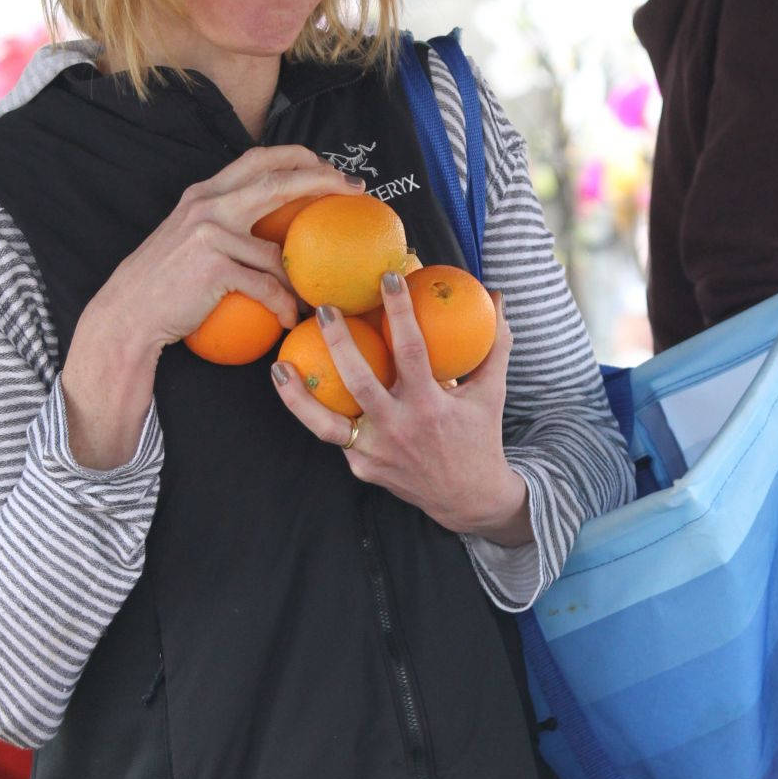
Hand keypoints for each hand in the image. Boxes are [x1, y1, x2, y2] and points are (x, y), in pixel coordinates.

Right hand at [61, 148, 362, 468]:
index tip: (332, 169)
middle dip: (323, 180)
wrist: (127, 314)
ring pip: (278, 250)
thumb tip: (274, 232)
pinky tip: (288, 318)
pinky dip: (282, 304)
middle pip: (278, 180)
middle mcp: (208, 203)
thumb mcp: (190, 240)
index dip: (300, 157)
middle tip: (355, 191)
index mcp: (205, 193)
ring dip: (304, 275)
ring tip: (321, 291)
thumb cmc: (164, 285)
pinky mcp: (214, 266)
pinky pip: (266, 285)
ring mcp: (210, 233)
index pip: (259, 158)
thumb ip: (225, 224)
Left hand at [271, 274, 531, 543]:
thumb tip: (498, 298)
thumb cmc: (480, 437)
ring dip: (297, 396)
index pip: (412, 351)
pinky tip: (303, 393)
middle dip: (338, 342)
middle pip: (359, 382)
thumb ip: (495, 345)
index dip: (399, 312)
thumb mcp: (492, 393)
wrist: (468, 500)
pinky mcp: (362, 468)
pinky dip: (321, 415)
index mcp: (431, 406)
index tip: (388, 278)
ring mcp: (376, 453)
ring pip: (325, 425)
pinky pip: (339, 436)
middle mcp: (400, 429)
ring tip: (279, 366)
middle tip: (323, 309)